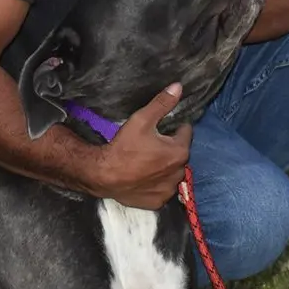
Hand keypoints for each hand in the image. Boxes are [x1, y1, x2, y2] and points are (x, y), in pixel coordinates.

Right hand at [88, 83, 191, 210]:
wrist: (104, 175)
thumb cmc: (124, 147)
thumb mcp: (142, 120)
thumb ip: (162, 103)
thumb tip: (178, 87)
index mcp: (180, 151)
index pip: (185, 132)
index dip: (172, 128)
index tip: (159, 129)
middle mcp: (179, 172)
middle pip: (179, 153)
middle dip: (169, 148)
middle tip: (150, 145)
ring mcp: (169, 189)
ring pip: (172, 172)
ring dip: (165, 167)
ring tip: (146, 161)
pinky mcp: (158, 201)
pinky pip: (162, 188)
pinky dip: (156, 183)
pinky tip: (143, 177)